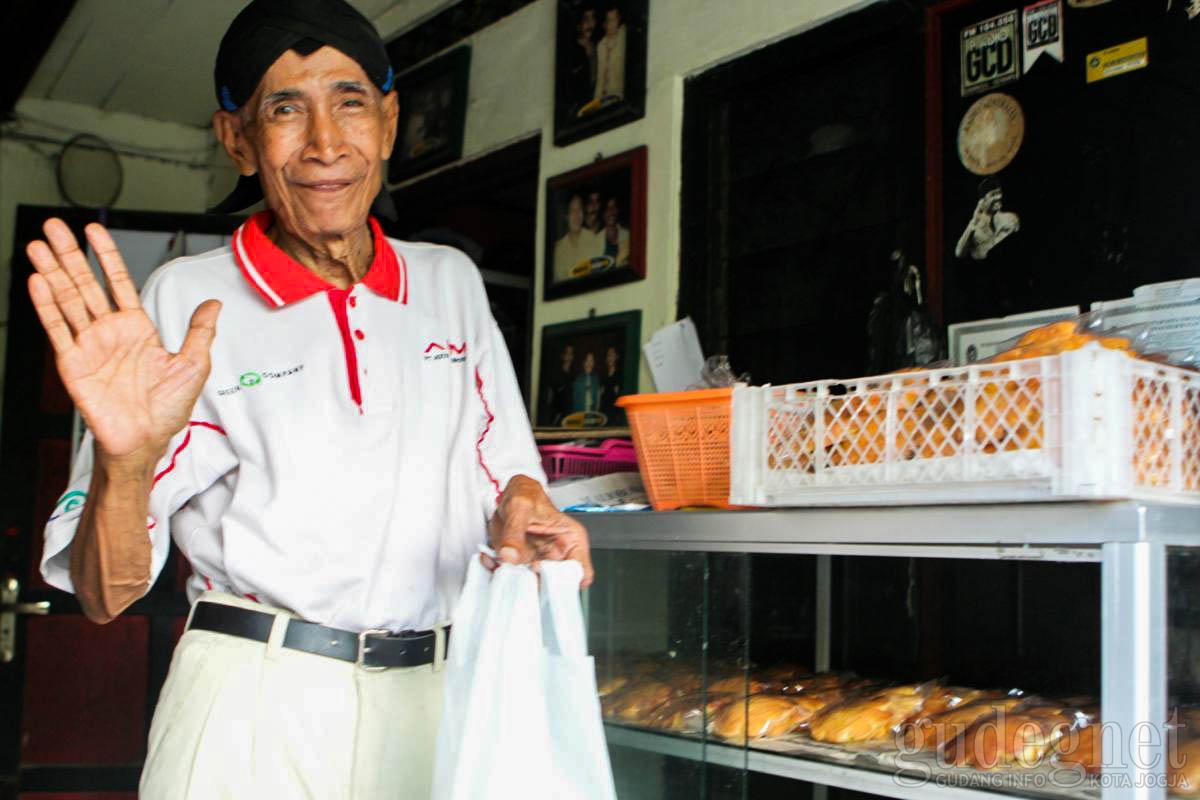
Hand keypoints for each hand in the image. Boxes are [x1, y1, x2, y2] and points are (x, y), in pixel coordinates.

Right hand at [26, 219, 220, 468]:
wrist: (145, 441)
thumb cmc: (167, 409)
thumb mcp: (194, 365)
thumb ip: (200, 331)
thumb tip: (213, 303)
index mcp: (137, 328)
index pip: (118, 281)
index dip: (106, 254)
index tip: (94, 229)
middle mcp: (109, 332)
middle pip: (85, 284)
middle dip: (70, 254)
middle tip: (53, 225)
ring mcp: (89, 345)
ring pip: (66, 300)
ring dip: (51, 272)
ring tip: (37, 245)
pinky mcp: (73, 364)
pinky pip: (58, 330)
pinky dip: (46, 306)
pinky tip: (38, 282)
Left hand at [483, 474, 593, 587]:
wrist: (511, 493)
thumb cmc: (526, 494)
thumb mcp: (520, 507)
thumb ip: (514, 531)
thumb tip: (509, 557)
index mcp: (571, 541)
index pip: (579, 572)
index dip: (562, 580)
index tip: (537, 569)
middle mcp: (557, 556)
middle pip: (554, 586)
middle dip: (533, 584)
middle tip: (516, 571)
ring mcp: (539, 562)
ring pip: (529, 585)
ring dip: (511, 579)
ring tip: (500, 563)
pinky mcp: (520, 565)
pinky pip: (509, 577)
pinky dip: (497, 572)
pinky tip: (491, 559)